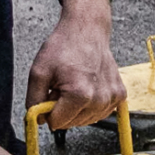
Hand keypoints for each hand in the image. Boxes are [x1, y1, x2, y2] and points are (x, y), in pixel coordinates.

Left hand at [27, 0, 123, 129]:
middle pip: (72, 124)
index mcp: (79, 94)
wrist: (87, 30)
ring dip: (76, 109)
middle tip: (62, 87)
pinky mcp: (120, 96)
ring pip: (86, 121)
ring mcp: (113, 98)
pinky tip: (87, 89)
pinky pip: (100, 113)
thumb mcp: (38, 72)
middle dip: (62, 110)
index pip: (57, 123)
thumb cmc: (64, 47)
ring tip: (75, 86)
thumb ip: (34, 101)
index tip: (51, 94)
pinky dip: (91, 106)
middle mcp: (99, 99)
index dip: (49, 111)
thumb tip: (39, 121)